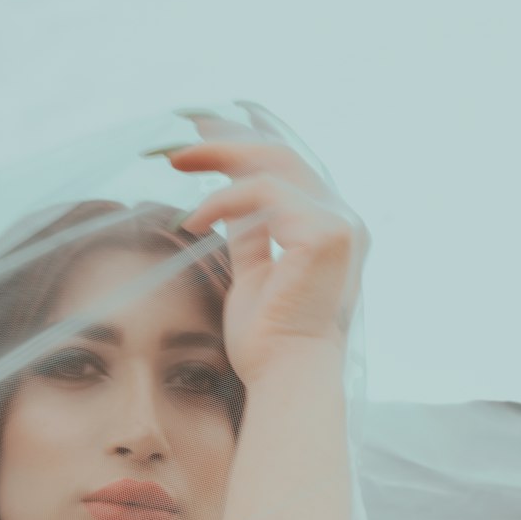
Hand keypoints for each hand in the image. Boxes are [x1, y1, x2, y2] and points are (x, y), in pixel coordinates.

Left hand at [152, 102, 370, 387]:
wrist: (286, 377)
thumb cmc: (269, 343)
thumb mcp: (254, 277)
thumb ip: (249, 238)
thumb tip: (225, 209)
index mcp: (330, 230)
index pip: (289, 171)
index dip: (245, 148)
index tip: (201, 143)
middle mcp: (344, 220)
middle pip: (282, 156)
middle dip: (227, 142)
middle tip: (179, 143)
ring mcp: (340, 223)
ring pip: (273, 165)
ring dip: (219, 159)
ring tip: (177, 164)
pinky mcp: (325, 232)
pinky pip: (264, 192)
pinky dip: (222, 200)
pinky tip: (193, 220)